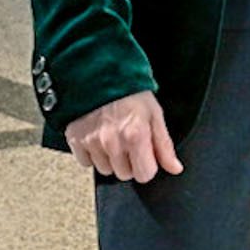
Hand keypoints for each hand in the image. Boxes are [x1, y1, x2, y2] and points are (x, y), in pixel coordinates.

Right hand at [66, 90, 181, 182]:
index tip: (146, 157)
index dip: (148, 167)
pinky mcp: (75, 140)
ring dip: (111, 160)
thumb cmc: (129, 92)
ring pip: (105, 170)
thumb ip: (164, 145)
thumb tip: (174, 167)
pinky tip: (98, 139)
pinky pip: (85, 162)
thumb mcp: (154, 115)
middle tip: (129, 143)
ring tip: (113, 138)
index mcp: (135, 136)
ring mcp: (91, 142)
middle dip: (130, 163)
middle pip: (124, 174)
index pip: (144, 175)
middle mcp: (112, 142)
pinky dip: (92, 155)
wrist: (98, 74)